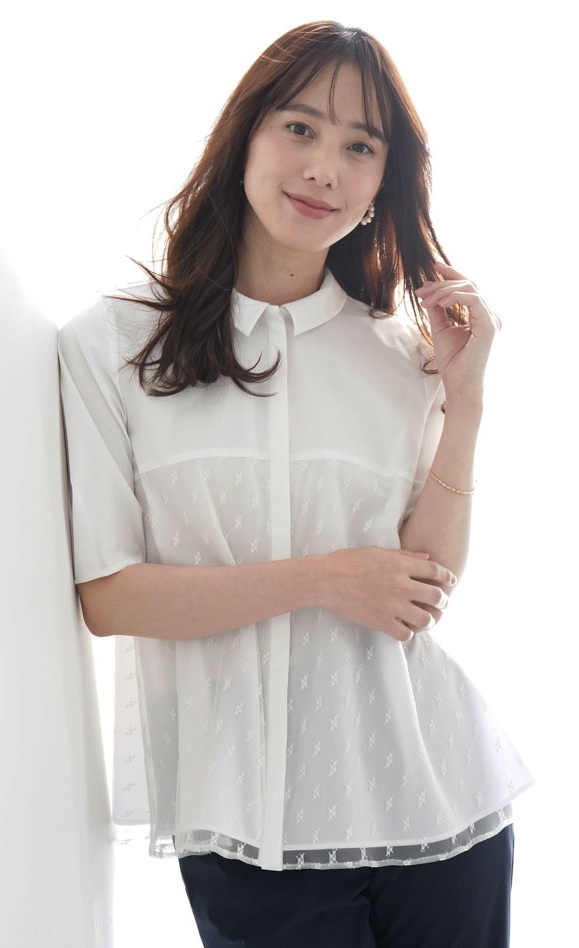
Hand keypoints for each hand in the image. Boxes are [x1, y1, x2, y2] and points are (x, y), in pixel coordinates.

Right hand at [321, 547, 455, 641]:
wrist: (325, 579)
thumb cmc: (348, 561)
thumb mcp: (377, 552)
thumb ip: (404, 556)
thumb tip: (426, 557)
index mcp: (400, 565)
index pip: (435, 570)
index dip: (447, 576)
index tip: (451, 581)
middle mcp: (401, 585)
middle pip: (436, 596)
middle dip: (443, 600)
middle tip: (442, 603)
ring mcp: (392, 605)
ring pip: (425, 619)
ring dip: (429, 619)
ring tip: (425, 619)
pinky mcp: (381, 621)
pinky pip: (405, 634)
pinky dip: (407, 632)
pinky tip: (403, 628)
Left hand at [416, 262, 499, 404]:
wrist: (459, 385)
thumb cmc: (453, 362)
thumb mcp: (440, 329)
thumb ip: (437, 309)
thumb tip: (428, 290)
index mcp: (480, 316)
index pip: (468, 288)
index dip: (452, 274)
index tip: (434, 266)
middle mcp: (489, 315)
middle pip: (468, 285)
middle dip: (442, 284)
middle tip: (420, 291)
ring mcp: (491, 320)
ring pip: (470, 289)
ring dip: (444, 291)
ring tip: (426, 300)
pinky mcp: (489, 326)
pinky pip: (473, 300)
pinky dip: (455, 297)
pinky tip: (439, 302)